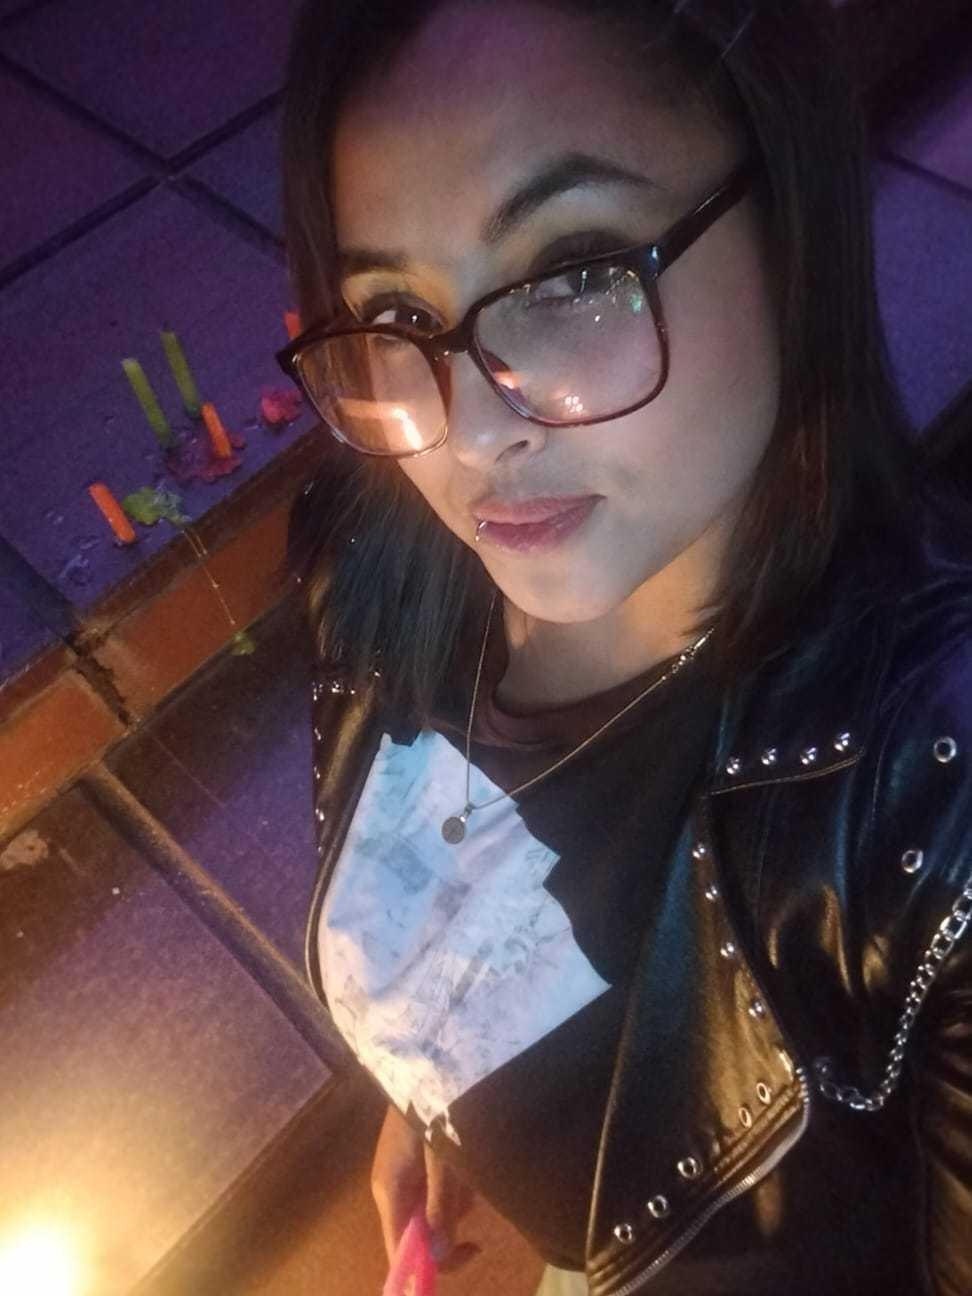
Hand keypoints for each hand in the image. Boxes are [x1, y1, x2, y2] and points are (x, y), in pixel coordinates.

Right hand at [370, 1102, 479, 1273]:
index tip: (466, 1255)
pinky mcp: (413, 1163)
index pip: (398, 1250)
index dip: (424, 1266)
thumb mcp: (441, 1156)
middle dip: (450, 1222)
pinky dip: (453, 1183)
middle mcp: (391, 1189)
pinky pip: (434, 1189)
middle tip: (472, 1200)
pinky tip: (461, 1158)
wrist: (426, 1062)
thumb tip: (438, 1254)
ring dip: (456, 1199)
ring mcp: (401, 1175)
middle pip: (418, 1232)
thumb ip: (440, 1204)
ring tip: (466, 1165)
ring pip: (431, 1210)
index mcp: (389, 1191)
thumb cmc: (431, 1106)